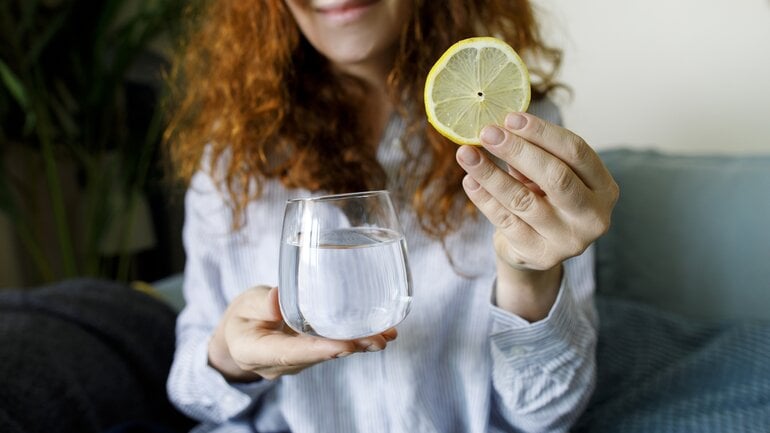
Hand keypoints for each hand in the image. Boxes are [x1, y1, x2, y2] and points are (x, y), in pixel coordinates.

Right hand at [208, 286, 396, 380]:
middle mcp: (279, 364)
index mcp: (256, 352)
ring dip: (358, 345)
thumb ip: (260, 303)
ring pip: (329, 354)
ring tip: (386, 335)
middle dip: (349, 347)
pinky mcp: (310, 356)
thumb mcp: (244, 304)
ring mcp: (297, 363)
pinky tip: (379, 333)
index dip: (318, 349)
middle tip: (378, 339)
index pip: (289, 353)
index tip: (344, 345)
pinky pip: (332, 349)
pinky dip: (355, 340)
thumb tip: (278, 299)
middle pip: (317, 356)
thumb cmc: (243, 317)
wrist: (241, 338)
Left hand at [456, 113, 617, 318]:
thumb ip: (532, 154)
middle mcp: (593, 216)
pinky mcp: (539, 254)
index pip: (576, 152)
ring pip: (523, 200)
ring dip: (490, 173)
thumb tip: (499, 126)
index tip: (510, 117)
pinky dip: (484, 198)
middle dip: (518, 150)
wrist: (536, 250)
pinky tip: (469, 180)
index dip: (542, 132)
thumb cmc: (544, 200)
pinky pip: (505, 221)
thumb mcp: (546, 176)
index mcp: (604, 187)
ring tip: (466, 153)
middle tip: (487, 133)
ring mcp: (568, 240)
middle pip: (556, 176)